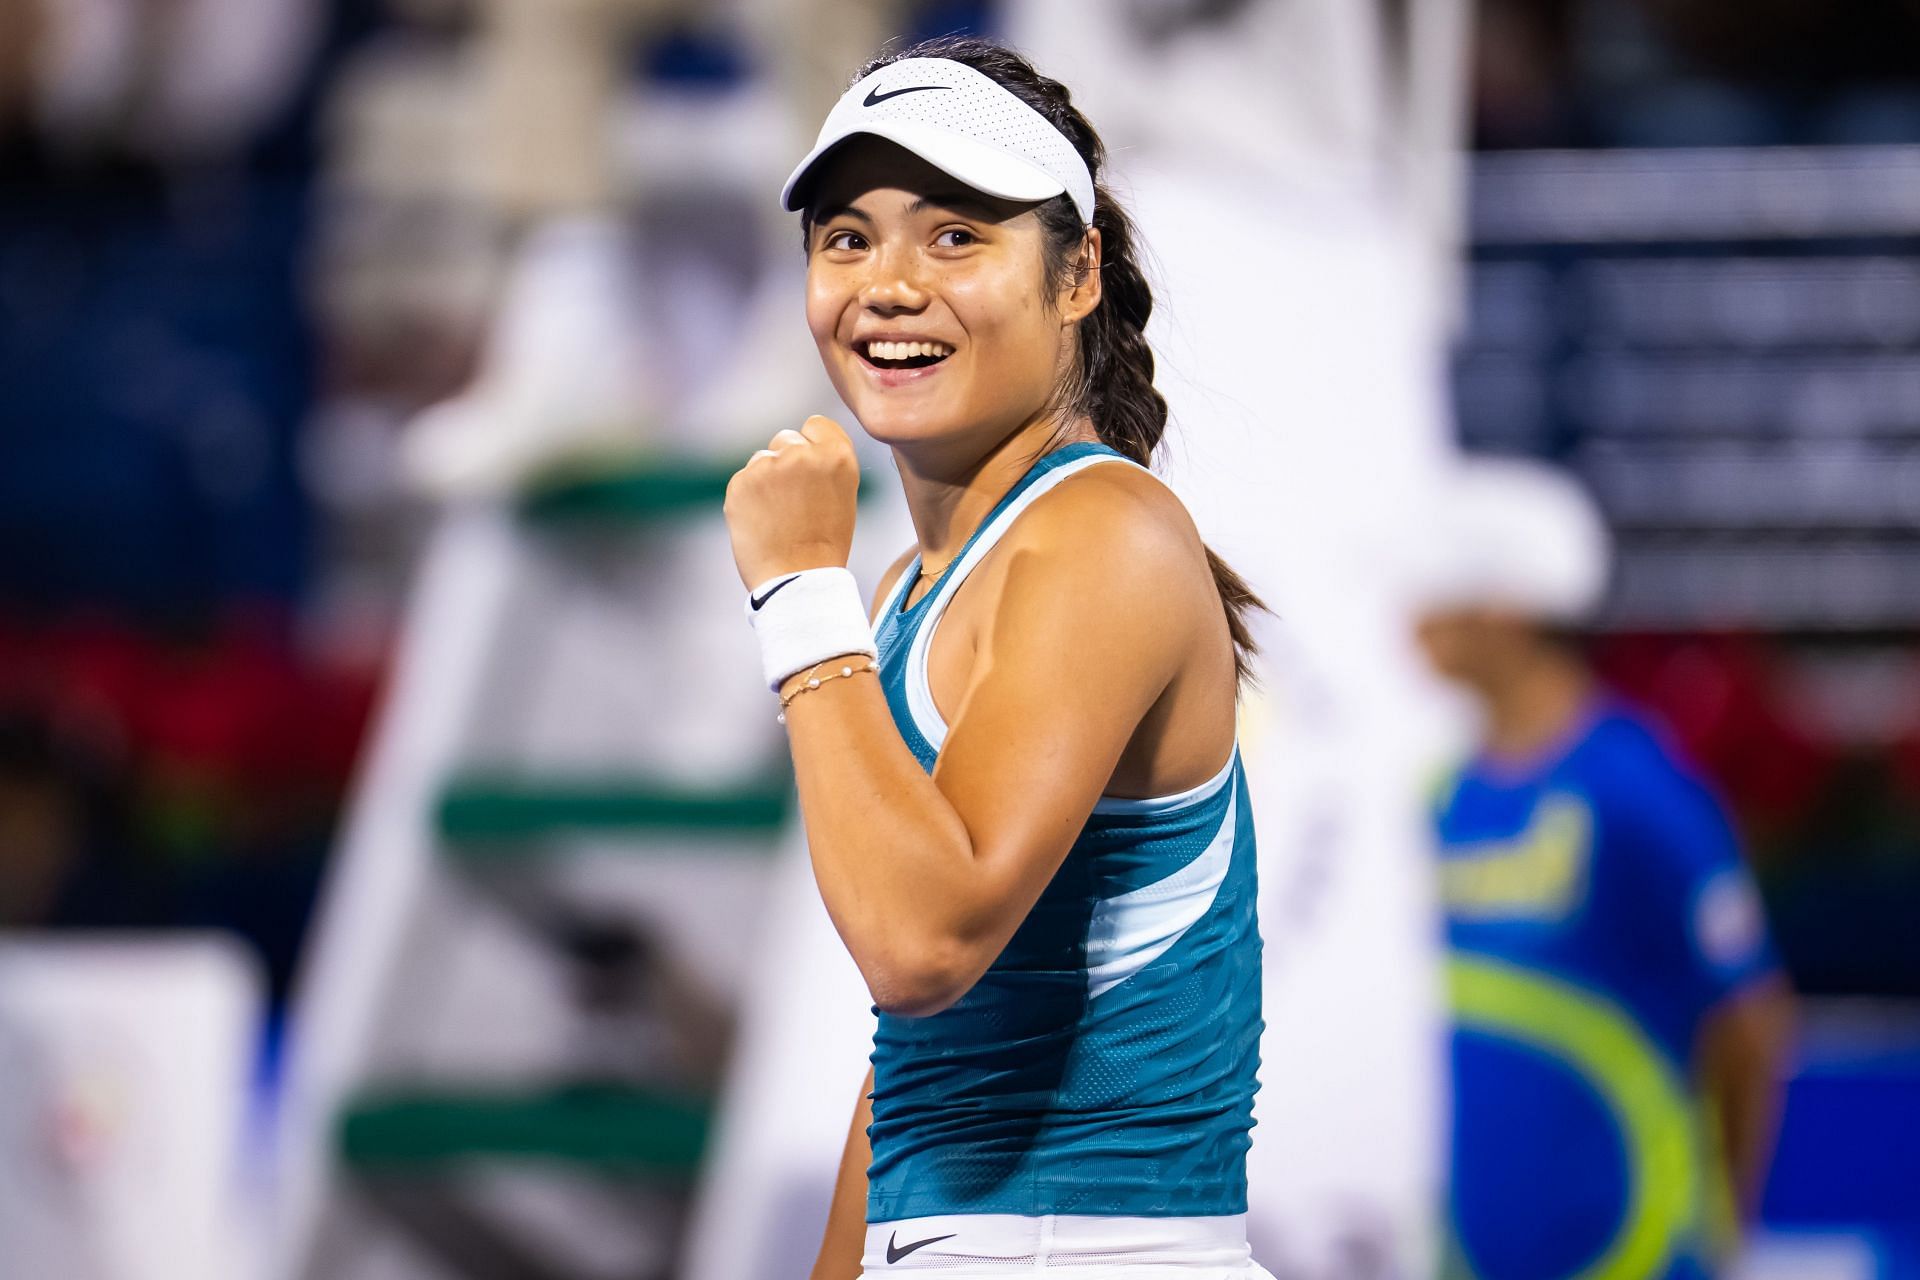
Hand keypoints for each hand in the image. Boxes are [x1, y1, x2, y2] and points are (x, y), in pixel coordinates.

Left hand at [724, 416, 860, 588]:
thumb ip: (823, 463)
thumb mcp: (842, 495)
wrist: (798, 580)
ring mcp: (768, 466)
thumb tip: (800, 444)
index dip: (813, 445)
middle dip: (786, 462)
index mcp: (837, 455)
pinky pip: (743, 480)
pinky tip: (762, 522)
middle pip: (785, 438)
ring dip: (766, 481)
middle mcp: (803, 453)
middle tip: (794, 501)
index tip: (812, 471)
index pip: (816, 424)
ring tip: (779, 517)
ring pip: (761, 459)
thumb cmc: (825, 543)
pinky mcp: (741, 482)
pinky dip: (748, 498)